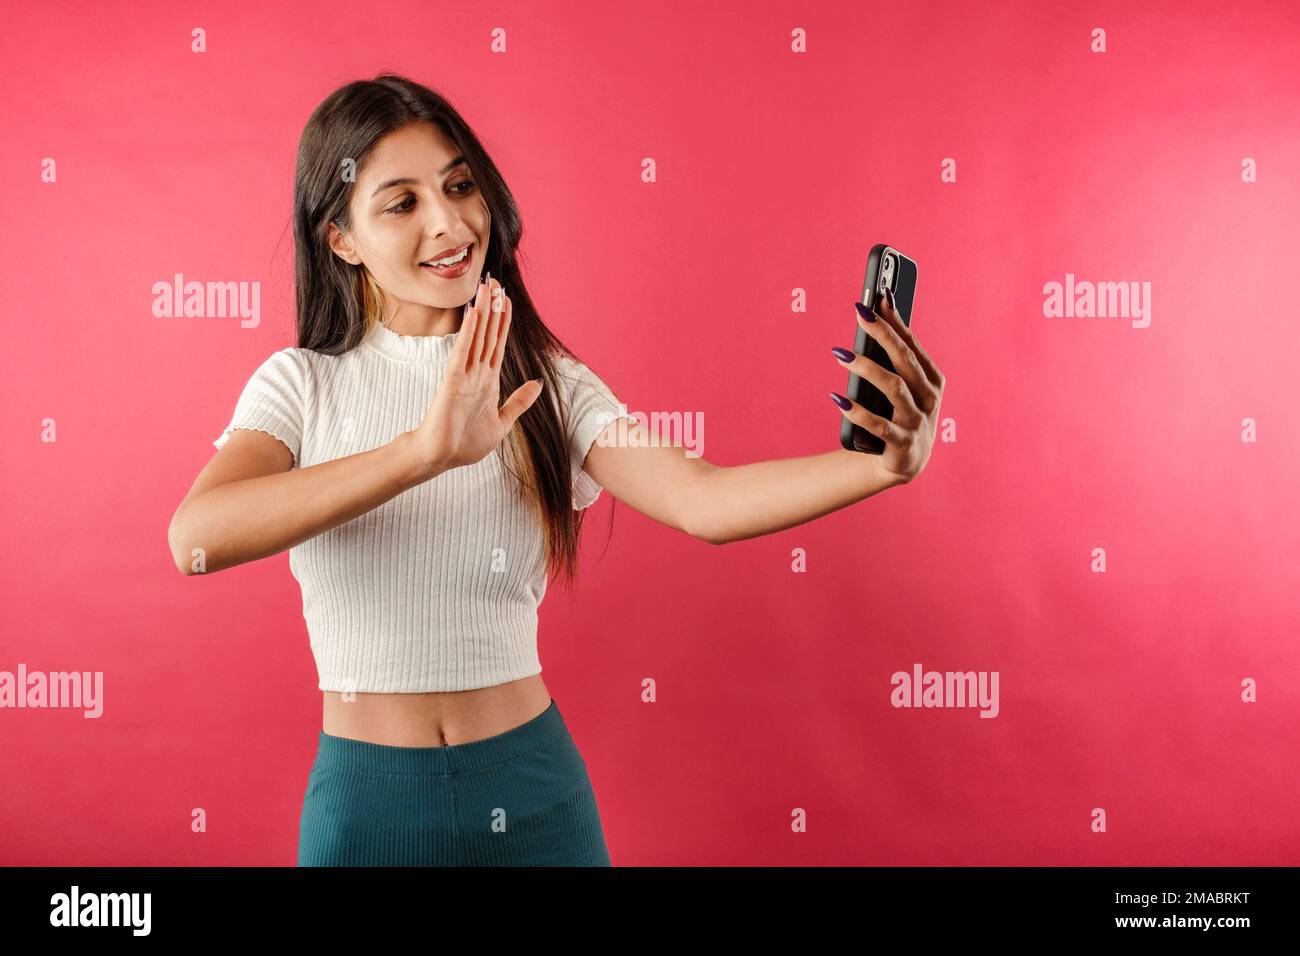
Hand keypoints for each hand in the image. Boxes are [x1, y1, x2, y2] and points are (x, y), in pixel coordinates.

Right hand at [407, 277, 543, 478]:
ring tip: (487, 287)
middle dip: (493, 308)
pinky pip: (463, 351)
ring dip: (483, 311)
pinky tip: (474, 312)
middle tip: (496, 281)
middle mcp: (477, 373)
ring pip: (477, 336)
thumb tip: (537, 383)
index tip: (507, 299)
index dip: (503, 321)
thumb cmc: (465, 443)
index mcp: (487, 380)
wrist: (440, 458)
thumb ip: (519, 402)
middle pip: (488, 334)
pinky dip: (469, 331)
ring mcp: (464, 375)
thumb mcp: (502, 422)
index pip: (498, 344)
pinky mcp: (452, 381)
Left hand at [830, 288, 945, 483]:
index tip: (879, 296)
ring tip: (842, 354)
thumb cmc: (900, 414)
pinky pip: (878, 426)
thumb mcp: (904, 387)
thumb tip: (876, 313)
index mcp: (933, 380)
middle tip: (860, 313)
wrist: (905, 462)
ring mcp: (917, 422)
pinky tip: (838, 399)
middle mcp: (930, 399)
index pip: (912, 344)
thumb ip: (895, 358)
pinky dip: (858, 412)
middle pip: (905, 360)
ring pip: (894, 388)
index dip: (896, 320)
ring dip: (867, 368)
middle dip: (883, 333)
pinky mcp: (902, 445)